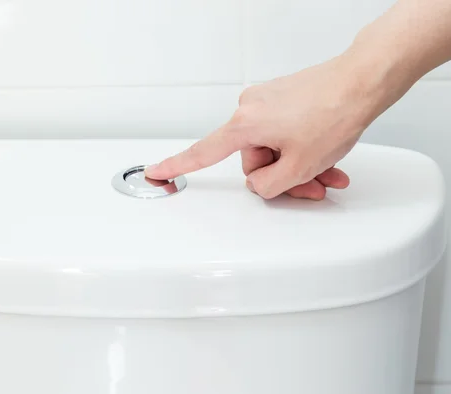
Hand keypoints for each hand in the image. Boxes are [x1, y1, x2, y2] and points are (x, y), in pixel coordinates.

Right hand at [145, 56, 378, 199]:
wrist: (363, 81)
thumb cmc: (335, 113)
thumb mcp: (300, 167)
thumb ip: (269, 186)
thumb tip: (260, 183)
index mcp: (245, 125)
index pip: (203, 153)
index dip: (177, 166)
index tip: (156, 171)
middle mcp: (250, 108)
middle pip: (254, 159)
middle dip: (283, 175)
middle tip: (312, 184)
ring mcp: (267, 101)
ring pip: (273, 148)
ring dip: (298, 164)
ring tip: (327, 171)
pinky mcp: (283, 99)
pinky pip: (284, 132)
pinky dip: (301, 147)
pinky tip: (325, 155)